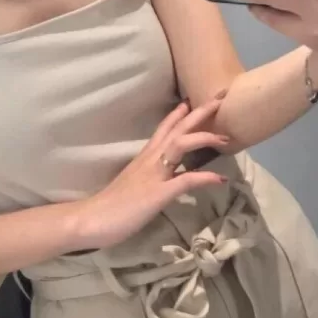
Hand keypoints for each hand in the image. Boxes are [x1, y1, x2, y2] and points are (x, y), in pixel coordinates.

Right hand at [74, 98, 229, 250]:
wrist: (91, 219)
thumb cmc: (109, 206)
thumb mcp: (134, 186)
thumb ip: (148, 178)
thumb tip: (162, 179)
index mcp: (143, 158)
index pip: (164, 129)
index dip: (179, 115)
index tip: (194, 101)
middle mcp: (150, 160)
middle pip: (177, 129)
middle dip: (199, 113)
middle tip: (220, 99)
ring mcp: (154, 175)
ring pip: (181, 144)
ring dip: (205, 137)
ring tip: (226, 137)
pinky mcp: (158, 193)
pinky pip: (185, 180)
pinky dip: (205, 177)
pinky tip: (221, 178)